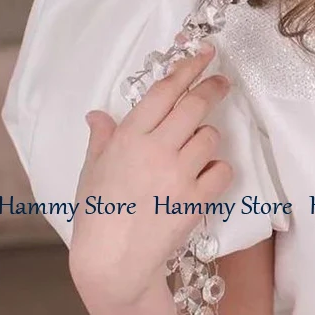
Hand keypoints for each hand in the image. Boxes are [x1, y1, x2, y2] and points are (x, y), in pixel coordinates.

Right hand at [69, 41, 233, 305]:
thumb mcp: (92, 171)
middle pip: (194, 106)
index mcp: (128, 137)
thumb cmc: (98, 215)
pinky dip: (217, 171)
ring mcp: (179, 174)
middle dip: (212, 88)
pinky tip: (203, 179)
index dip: (188, 69)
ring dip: (207, 139)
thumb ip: (102, 139)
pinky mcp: (196, 199)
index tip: (205, 54)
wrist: (114, 261)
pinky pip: (221, 171)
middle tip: (222, 82)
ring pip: (210, 138)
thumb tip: (98, 115)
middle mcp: (155, 149)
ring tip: (194, 153)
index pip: (164, 92)